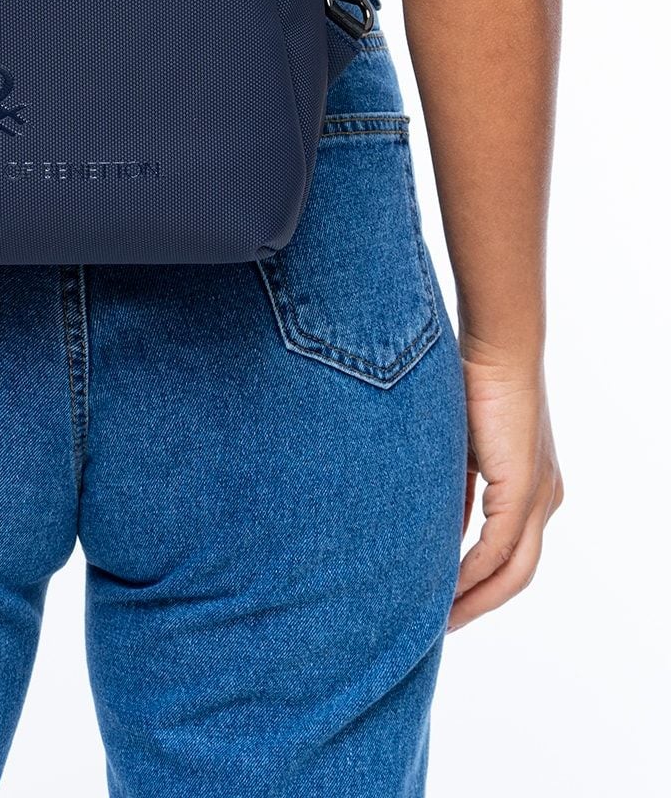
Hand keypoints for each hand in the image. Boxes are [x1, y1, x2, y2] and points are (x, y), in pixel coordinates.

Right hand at [449, 340, 563, 629]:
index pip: (509, 550)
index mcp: (532, 485)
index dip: (478, 581)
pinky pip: (500, 548)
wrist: (496, 344)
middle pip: (518, 573)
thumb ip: (452, 484)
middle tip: (442, 625)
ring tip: (441, 618)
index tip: (443, 599)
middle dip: (479, 603)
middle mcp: (545, 497)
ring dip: (477, 598)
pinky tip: (446, 586)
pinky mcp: (525, 489)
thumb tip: (425, 518)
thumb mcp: (458, 445)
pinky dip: (472, 572)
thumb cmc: (471, 379)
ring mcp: (540, 496)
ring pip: (514, 570)